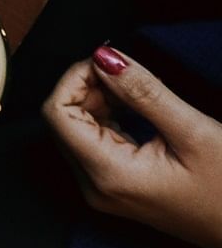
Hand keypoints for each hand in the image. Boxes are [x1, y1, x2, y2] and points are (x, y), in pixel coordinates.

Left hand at [43, 46, 221, 247]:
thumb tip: (103, 57)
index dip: (75, 79)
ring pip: (78, 128)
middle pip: (64, 120)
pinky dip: (109, 115)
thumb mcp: (191, 132)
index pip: (56, 113)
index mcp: (107, 175)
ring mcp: (105, 189)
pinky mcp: (117, 186)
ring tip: (138, 89)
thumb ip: (143, 92)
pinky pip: (96, 141)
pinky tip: (137, 107)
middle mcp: (96, 187)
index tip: (106, 61)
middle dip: (89, 86)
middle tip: (127, 72)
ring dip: (100, 99)